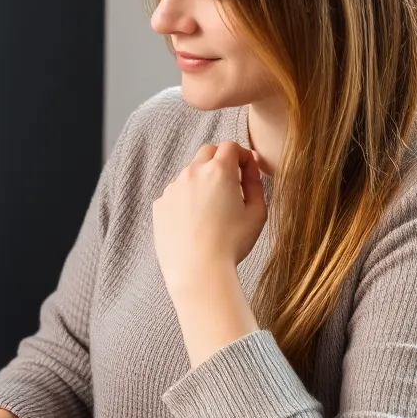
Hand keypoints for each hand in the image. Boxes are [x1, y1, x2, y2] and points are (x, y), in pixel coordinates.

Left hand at [153, 141, 266, 299]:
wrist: (198, 271)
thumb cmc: (232, 244)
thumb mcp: (256, 213)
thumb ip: (255, 183)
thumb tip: (250, 167)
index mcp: (219, 171)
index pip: (230, 146)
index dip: (241, 155)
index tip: (246, 169)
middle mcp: (192, 173)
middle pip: (207, 152)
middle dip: (220, 161)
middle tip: (230, 183)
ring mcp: (172, 188)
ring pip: (189, 173)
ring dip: (201, 181)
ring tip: (212, 209)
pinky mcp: (160, 204)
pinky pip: (175, 193)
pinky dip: (185, 199)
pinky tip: (194, 221)